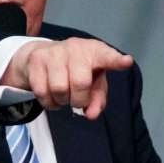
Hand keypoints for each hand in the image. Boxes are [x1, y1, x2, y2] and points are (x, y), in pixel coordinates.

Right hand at [0, 38, 133, 118]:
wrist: (42, 55)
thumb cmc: (76, 70)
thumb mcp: (92, 83)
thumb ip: (97, 99)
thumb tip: (91, 114)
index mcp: (95, 51)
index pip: (108, 57)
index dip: (117, 61)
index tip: (127, 62)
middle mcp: (76, 47)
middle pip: (80, 83)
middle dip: (79, 99)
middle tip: (77, 99)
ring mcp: (54, 52)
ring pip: (59, 89)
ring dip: (62, 101)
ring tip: (63, 96)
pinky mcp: (36, 59)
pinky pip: (41, 92)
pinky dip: (48, 102)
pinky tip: (51, 95)